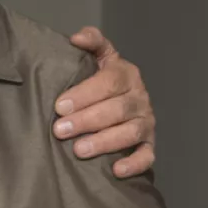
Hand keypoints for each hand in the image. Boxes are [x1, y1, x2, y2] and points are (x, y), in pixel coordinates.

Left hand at [54, 27, 154, 177]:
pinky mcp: (148, 144)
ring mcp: (146, 122)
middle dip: (87, 120)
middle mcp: (139, 98)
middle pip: (117, 109)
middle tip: (60, 130)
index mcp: (126, 74)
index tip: (59, 106)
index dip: (85, 94)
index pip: (109, 82)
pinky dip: (134, 163)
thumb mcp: (96, 58)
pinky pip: (147, 155)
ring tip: (79, 150)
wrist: (115, 102)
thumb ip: (91, 43)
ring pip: (130, 132)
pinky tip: (116, 170)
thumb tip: (76, 37)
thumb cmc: (98, 82)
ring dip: (104, 142)